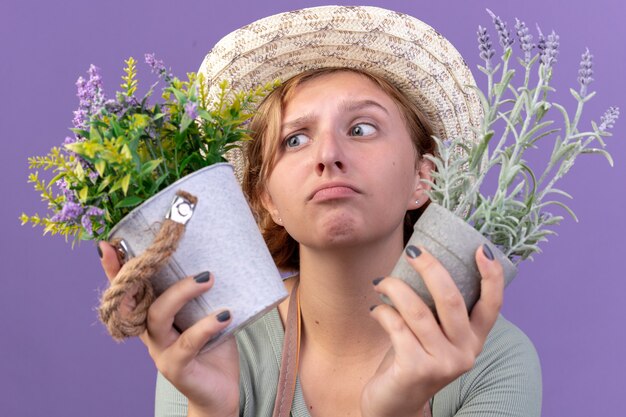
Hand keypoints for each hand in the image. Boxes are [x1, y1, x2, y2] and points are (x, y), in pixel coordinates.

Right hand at [99, 242, 239, 416]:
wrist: (221, 391)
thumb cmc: (213, 348)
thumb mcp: (206, 315)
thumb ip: (202, 294)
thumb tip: (213, 258)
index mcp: (152, 319)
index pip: (128, 291)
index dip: (115, 270)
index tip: (108, 245)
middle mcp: (150, 334)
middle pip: (136, 299)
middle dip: (149, 273)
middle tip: (181, 253)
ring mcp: (160, 351)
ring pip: (158, 316)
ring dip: (182, 293)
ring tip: (208, 279)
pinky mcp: (176, 368)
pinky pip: (188, 342)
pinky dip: (207, 326)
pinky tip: (225, 315)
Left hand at [361, 244, 503, 416]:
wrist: (393, 404)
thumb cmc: (411, 359)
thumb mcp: (433, 336)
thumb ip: (437, 310)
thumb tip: (422, 259)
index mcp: (474, 340)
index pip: (493, 305)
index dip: (492, 276)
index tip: (481, 248)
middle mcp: (465, 353)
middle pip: (452, 299)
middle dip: (431, 268)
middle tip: (413, 251)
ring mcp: (442, 363)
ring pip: (418, 311)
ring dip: (395, 288)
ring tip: (381, 282)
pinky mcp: (416, 369)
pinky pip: (396, 327)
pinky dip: (382, 312)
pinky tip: (375, 309)